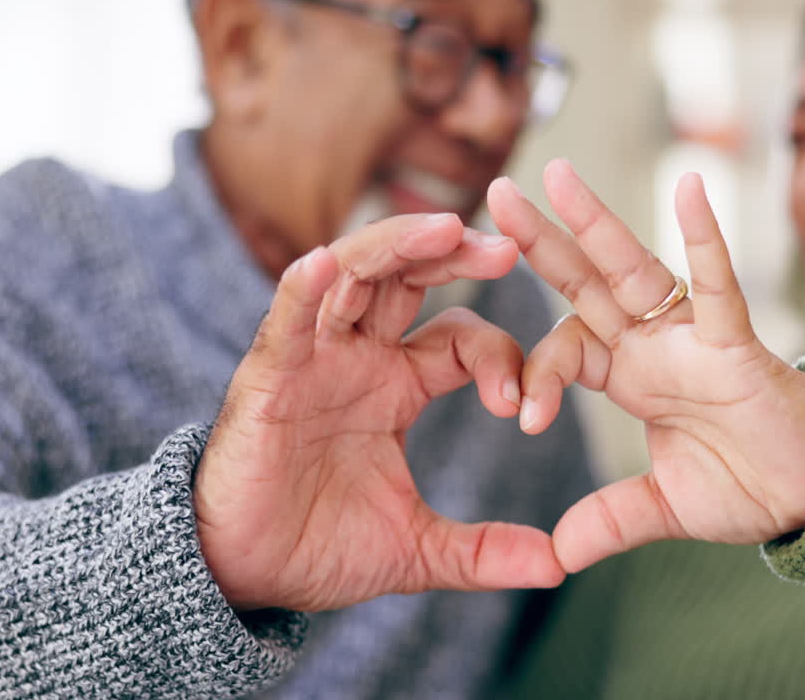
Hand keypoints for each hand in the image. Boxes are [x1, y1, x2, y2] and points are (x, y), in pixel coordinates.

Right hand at [194, 213, 563, 611]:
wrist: (244, 576)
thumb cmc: (320, 548)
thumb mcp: (418, 549)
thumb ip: (485, 551)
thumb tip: (560, 566)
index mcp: (398, 384)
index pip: (460, 338)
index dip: (498, 357)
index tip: (521, 404)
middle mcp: (358, 357)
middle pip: (409, 277)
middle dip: (455, 253)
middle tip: (507, 248)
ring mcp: (312, 359)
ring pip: (353, 274)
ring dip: (397, 245)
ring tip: (444, 228)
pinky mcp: (267, 377)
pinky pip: (285, 321)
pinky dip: (302, 290)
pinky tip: (323, 265)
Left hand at [489, 162, 804, 573]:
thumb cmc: (748, 485)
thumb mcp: (665, 506)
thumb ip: (611, 519)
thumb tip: (557, 556)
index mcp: (631, 376)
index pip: (567, 347)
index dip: (536, 374)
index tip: (522, 422)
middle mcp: (653, 346)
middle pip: (585, 283)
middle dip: (542, 240)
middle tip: (495, 191)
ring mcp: (692, 339)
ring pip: (636, 269)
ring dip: (597, 222)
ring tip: (556, 173)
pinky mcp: (738, 343)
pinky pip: (720, 285)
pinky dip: (706, 239)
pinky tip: (690, 187)